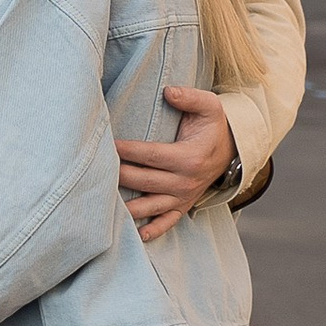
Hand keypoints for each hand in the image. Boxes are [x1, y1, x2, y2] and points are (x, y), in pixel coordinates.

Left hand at [115, 83, 234, 243]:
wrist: (231, 151)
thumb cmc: (213, 126)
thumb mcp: (209, 106)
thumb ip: (189, 97)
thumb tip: (168, 91)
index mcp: (189, 157)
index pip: (150, 155)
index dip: (127, 150)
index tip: (106, 144)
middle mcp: (185, 182)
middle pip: (144, 181)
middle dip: (118, 175)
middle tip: (94, 169)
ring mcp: (183, 197)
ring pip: (150, 206)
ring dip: (127, 207)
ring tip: (102, 204)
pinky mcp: (182, 207)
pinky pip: (167, 223)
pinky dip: (152, 230)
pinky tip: (135, 235)